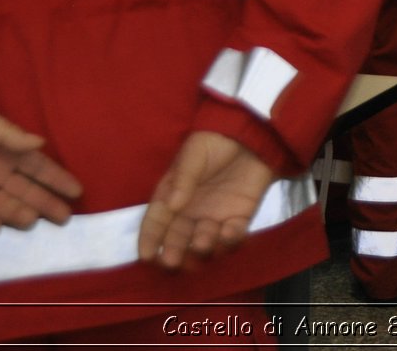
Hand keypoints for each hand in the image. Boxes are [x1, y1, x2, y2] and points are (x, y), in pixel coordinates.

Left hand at [0, 97, 82, 234]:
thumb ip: (8, 133)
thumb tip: (41, 143)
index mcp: (5, 150)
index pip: (38, 167)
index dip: (57, 179)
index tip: (77, 191)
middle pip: (26, 192)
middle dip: (46, 204)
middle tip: (64, 218)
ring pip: (3, 207)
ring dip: (18, 215)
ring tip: (32, 221)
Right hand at [137, 132, 274, 269]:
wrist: (251, 135)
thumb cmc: (214, 142)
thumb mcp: (194, 155)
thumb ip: (183, 179)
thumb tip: (172, 205)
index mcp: (172, 196)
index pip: (157, 221)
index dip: (150, 239)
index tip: (146, 255)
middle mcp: (191, 211)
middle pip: (178, 237)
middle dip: (174, 250)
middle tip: (172, 261)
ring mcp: (215, 216)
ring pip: (205, 240)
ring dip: (202, 246)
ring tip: (201, 244)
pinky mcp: (240, 217)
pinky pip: (234, 234)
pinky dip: (231, 238)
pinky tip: (228, 233)